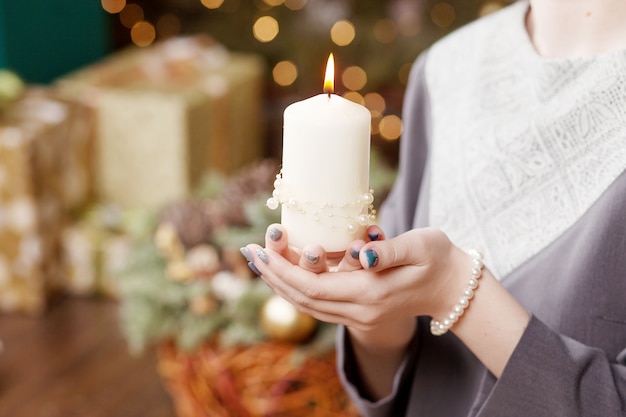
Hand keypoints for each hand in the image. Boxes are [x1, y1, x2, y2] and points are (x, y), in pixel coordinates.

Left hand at [243, 226, 470, 331]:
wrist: (453, 289)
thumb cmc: (438, 259)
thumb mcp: (421, 245)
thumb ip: (391, 250)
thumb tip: (363, 253)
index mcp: (371, 292)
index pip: (313, 286)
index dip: (283, 270)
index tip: (261, 250)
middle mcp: (360, 310)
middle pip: (303, 299)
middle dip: (273, 276)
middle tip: (250, 252)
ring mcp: (360, 317)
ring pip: (308, 306)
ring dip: (280, 285)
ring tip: (260, 262)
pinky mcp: (360, 314)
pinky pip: (319, 307)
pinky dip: (297, 291)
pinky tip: (285, 276)